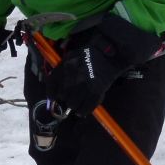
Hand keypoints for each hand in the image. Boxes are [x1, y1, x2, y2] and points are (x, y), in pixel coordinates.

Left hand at [45, 14, 161, 116]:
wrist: (112, 53)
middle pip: (62, 96)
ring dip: (74, 106)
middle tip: (69, 99)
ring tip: (77, 105)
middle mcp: (73, 75)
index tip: (53, 99)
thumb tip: (54, 89)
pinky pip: (86, 107)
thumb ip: (61, 69)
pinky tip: (82, 111)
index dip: (51, 94)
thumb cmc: (91, 54)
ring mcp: (85, 84)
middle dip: (65, 99)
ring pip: (72, 104)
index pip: (52, 84)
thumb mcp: (72, 55)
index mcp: (66, 65)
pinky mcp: (97, 90)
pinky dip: (83, 111)